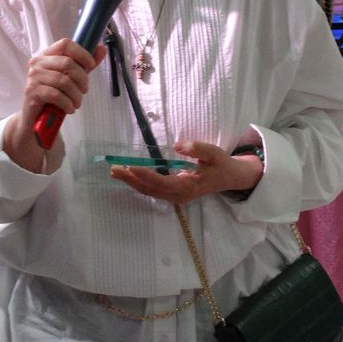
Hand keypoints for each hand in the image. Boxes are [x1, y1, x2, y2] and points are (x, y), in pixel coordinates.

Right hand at [3, 39, 106, 169]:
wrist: (34, 117)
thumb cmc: (52, 95)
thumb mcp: (70, 78)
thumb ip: (84, 64)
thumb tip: (102, 49)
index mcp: (46, 55)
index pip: (65, 44)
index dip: (82, 53)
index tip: (91, 65)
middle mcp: (37, 63)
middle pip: (67, 63)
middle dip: (82, 78)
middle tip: (84, 90)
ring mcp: (33, 77)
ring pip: (63, 81)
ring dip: (76, 95)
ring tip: (77, 103)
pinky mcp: (32, 92)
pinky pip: (56, 95)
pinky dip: (67, 104)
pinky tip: (70, 109)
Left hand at [109, 140, 262, 203]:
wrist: (228, 178)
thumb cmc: (220, 164)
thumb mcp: (215, 154)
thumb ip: (198, 149)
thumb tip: (179, 145)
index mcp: (188, 186)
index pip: (162, 182)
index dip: (145, 175)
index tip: (131, 167)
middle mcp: (179, 195)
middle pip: (150, 190)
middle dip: (131, 180)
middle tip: (114, 169)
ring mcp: (175, 196)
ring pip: (149, 191)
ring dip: (131, 182)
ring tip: (115, 172)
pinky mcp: (173, 193)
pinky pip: (152, 190)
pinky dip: (138, 183)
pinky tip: (128, 175)